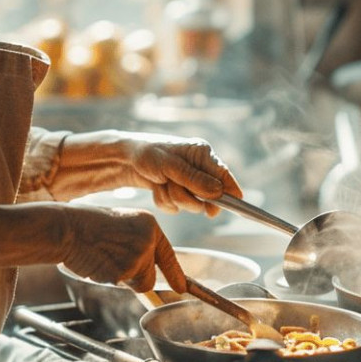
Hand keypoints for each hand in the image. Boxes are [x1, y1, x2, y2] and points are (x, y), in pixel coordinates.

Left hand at [48, 130, 243, 214]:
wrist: (125, 159)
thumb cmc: (148, 154)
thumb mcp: (171, 166)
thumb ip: (194, 180)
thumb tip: (219, 192)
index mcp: (202, 154)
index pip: (224, 175)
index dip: (231, 191)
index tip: (236, 203)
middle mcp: (198, 167)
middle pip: (208, 196)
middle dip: (189, 196)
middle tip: (173, 186)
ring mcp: (187, 181)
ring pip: (190, 204)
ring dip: (173, 198)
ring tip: (161, 184)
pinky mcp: (176, 190)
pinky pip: (176, 207)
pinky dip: (164, 201)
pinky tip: (156, 188)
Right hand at [58, 204, 185, 292]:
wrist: (67, 227)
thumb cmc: (87, 224)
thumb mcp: (121, 224)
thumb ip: (138, 241)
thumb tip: (147, 262)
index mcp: (149, 224)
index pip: (167, 253)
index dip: (174, 273)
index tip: (181, 288)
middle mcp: (148, 240)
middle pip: (150, 275)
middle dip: (134, 276)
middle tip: (111, 259)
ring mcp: (138, 256)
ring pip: (137, 283)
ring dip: (122, 278)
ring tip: (104, 257)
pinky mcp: (124, 272)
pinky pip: (120, 285)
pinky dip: (109, 279)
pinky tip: (98, 262)